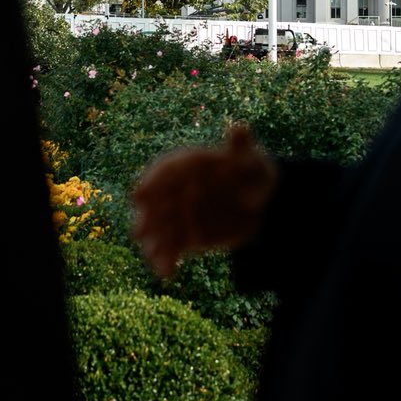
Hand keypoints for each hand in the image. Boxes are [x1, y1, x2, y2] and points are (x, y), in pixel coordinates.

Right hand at [129, 122, 277, 279]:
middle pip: (153, 202)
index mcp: (187, 165)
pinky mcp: (184, 236)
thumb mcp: (250, 158)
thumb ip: (241, 146)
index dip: (151, 183)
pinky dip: (165, 260)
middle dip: (146, 217)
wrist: (261, 202)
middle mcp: (176, 189)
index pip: (164, 171)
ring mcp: (177, 213)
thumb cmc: (252, 172)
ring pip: (157, 228)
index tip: (139, 194)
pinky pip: (170, 248)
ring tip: (154, 255)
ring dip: (153, 242)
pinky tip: (166, 273)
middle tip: (140, 230)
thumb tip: (240, 128)